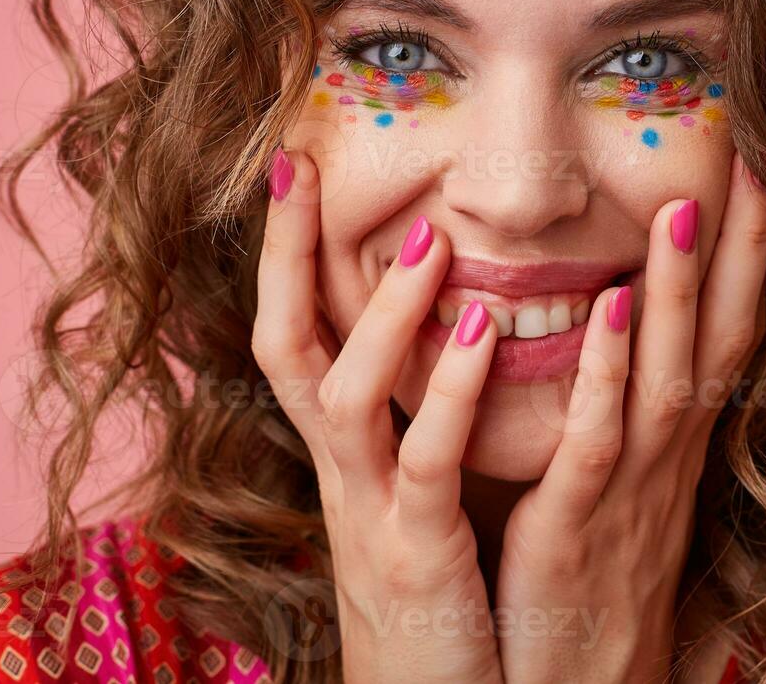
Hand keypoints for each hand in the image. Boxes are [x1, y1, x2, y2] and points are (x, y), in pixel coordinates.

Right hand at [253, 148, 504, 683]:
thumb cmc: (435, 600)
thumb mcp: (415, 502)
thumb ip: (418, 427)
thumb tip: (449, 337)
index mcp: (349, 457)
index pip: (299, 336)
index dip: (285, 256)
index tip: (295, 167)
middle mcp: (342, 475)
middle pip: (285, 349)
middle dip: (284, 259)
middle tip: (300, 165)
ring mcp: (371, 514)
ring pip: (346, 399)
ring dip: (385, 316)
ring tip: (427, 240)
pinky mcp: (416, 556)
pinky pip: (423, 466)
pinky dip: (447, 394)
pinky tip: (480, 332)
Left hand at [496, 150, 765, 683]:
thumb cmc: (591, 579)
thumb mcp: (623, 488)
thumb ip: (624, 411)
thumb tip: (617, 328)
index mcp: (678, 443)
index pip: (727, 332)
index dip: (748, 256)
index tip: (758, 176)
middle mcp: (672, 456)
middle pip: (723, 338)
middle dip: (740, 248)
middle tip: (755, 155)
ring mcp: (633, 490)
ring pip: (671, 377)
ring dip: (680, 293)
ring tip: (683, 204)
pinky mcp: (578, 526)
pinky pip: (600, 442)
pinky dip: (608, 375)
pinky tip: (604, 310)